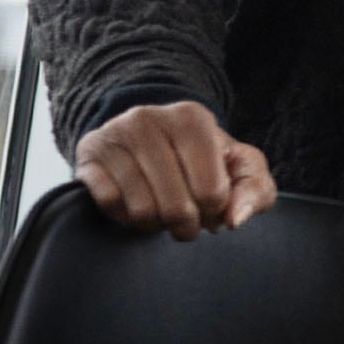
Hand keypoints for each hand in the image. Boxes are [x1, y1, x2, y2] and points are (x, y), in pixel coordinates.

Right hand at [73, 101, 276, 240]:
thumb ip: (256, 192)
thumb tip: (234, 219)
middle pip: (176, 206)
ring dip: (155, 224)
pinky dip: (125, 217)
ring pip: (141, 211)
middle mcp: (148, 119)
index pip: (212, 192)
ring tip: (162, 211)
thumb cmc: (205, 157)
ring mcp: (113, 135)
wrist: (153, 136)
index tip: (212, 205)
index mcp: (192, 118)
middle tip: (187, 221)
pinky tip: (135, 203)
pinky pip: (109, 206)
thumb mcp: (242, 168)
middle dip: (186, 225)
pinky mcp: (88, 156)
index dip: (215, 211)